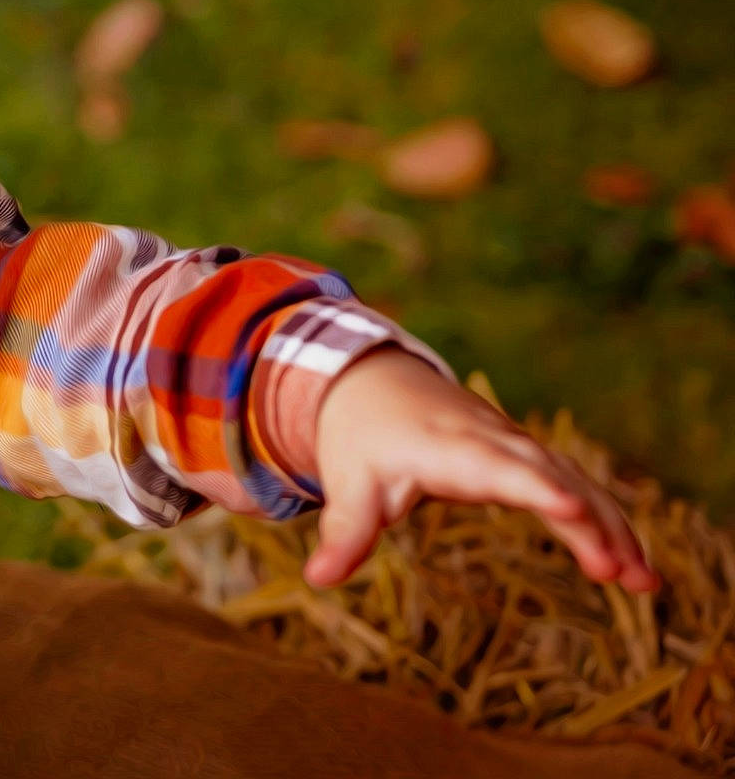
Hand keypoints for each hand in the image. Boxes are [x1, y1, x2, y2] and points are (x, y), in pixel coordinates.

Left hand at [303, 348, 657, 592]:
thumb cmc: (361, 437)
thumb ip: (345, 531)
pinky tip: (630, 562)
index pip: (500, 467)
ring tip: (644, 582)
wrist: (370, 381)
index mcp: (451, 446)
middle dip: (591, 521)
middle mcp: (494, 441)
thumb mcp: (349, 483)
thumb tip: (318, 578)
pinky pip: (575, 484)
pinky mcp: (526, 455)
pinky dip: (605, 518)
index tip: (570, 510)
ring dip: (612, 526)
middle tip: (623, 574)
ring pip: (575, 481)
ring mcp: (515, 445)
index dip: (535, 487)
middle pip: (552, 477)